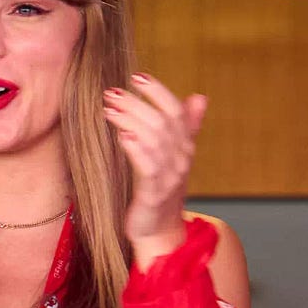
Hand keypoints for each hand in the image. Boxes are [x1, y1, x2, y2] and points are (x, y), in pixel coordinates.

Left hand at [105, 72, 205, 254]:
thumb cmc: (160, 190)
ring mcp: (170, 176)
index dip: (158, 91)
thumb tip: (199, 97)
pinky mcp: (154, 193)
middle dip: (136, 103)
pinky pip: (148, 165)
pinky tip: (122, 134)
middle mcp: (181, 158)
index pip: (176, 111)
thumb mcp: (172, 157)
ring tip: (108, 109)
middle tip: (111, 92)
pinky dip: (136, 147)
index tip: (137, 76)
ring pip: (154, 139)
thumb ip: (184, 128)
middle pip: (162, 122)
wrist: (158, 231)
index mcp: (185, 147)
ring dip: (130, 120)